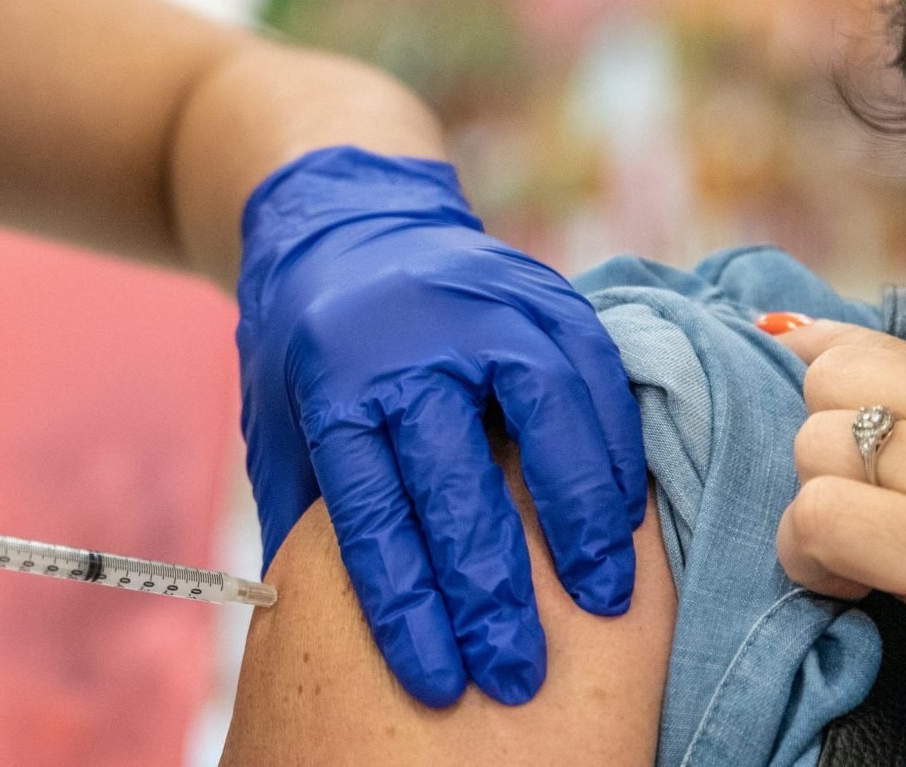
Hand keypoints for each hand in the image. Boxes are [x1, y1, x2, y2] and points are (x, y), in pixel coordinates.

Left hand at [236, 146, 647, 707]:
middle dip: (490, 589)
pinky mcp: (544, 294)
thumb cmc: (313, 353)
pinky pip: (595, 378)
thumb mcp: (280, 423)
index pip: (370, 507)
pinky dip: (614, 454)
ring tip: (602, 600)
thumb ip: (304, 513)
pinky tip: (624, 522)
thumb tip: (310, 627)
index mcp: (334, 380)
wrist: (350, 223)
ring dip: (579, 519)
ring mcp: (485, 308)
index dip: (405, 602)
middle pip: (455, 478)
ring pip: (545, 417)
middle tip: (518, 674)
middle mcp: (409, 340)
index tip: (437, 682)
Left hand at [773, 324, 905, 766]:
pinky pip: (822, 516)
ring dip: (817, 512)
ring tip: (862, 572)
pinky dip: (811, 558)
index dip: (842, 393)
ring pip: (819, 442)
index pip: (901, 350)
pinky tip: (855, 595)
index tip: (822, 433)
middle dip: (825, 449)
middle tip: (862, 524)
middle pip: (841, 377)